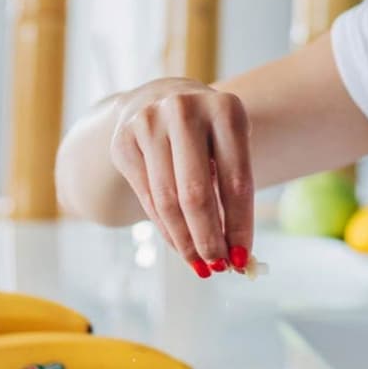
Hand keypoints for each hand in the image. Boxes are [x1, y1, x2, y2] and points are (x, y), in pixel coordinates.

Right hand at [107, 79, 253, 277]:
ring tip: (201, 265)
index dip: (239, 225)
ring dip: (186, 241)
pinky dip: (166, 230)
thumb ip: (233, 194)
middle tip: (219, 267)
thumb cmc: (208, 135)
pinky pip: (147, 199)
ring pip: (167, 201)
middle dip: (209, 238)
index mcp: (225, 109)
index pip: (236, 181)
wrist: (160, 100)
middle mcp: (184, 111)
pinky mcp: (124, 142)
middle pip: (195, 194)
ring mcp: (148, 124)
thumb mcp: (230, 148)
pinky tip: (181, 247)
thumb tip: (237, 255)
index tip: (244, 258)